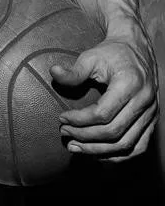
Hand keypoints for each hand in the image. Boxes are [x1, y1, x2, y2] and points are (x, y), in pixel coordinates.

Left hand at [53, 34, 157, 160]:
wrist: (137, 50)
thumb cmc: (112, 54)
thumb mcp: (91, 56)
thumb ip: (74, 70)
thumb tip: (53, 73)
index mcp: (130, 84)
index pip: (103, 114)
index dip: (79, 120)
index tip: (62, 118)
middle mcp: (144, 102)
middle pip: (114, 132)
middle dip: (85, 136)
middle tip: (65, 133)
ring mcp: (151, 114)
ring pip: (126, 144)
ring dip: (98, 150)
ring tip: (75, 147)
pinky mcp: (151, 121)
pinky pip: (138, 147)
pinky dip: (117, 155)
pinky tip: (97, 153)